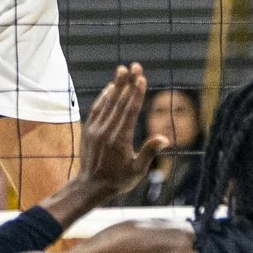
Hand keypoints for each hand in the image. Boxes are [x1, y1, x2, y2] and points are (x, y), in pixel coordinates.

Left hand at [73, 65, 166, 202]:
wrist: (90, 187)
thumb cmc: (118, 180)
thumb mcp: (137, 171)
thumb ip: (149, 152)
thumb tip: (164, 138)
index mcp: (120, 139)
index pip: (130, 111)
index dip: (136, 93)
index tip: (141, 78)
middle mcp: (107, 131)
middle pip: (119, 102)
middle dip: (128, 83)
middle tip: (135, 66)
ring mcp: (95, 129)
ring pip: (107, 103)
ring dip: (116, 85)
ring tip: (122, 69)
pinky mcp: (88, 130)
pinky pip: (97, 109)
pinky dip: (103, 97)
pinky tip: (110, 88)